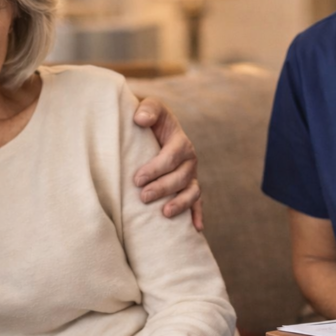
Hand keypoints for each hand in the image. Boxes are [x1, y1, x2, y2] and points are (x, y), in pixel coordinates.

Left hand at [132, 97, 202, 230]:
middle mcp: (189, 159)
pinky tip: (196, 229)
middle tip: (143, 197)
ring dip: (180, 204)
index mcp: (180, 141)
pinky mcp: (189, 186)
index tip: (137, 179)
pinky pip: (197, 202)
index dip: (155, 169)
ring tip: (165, 213)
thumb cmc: (148, 118)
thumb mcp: (150, 107)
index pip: (170, 157)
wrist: (154, 127)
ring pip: (191, 191)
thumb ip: (147, 109)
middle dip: (163, 188)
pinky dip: (198, 215)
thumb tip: (140, 119)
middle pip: (180, 177)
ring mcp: (190, 174)